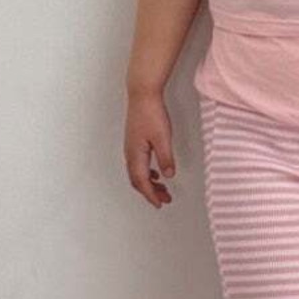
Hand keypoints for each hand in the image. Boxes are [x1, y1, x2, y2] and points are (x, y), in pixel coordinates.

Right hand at [125, 86, 175, 207]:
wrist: (142, 94)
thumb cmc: (150, 113)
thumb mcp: (163, 138)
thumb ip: (165, 158)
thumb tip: (168, 175)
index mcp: (135, 154)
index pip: (142, 182)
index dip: (151, 195)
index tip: (160, 203)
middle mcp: (130, 153)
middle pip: (137, 180)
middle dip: (150, 192)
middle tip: (164, 199)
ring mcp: (130, 147)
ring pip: (137, 172)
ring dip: (149, 183)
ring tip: (162, 189)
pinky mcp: (134, 141)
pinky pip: (138, 164)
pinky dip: (147, 172)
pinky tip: (156, 172)